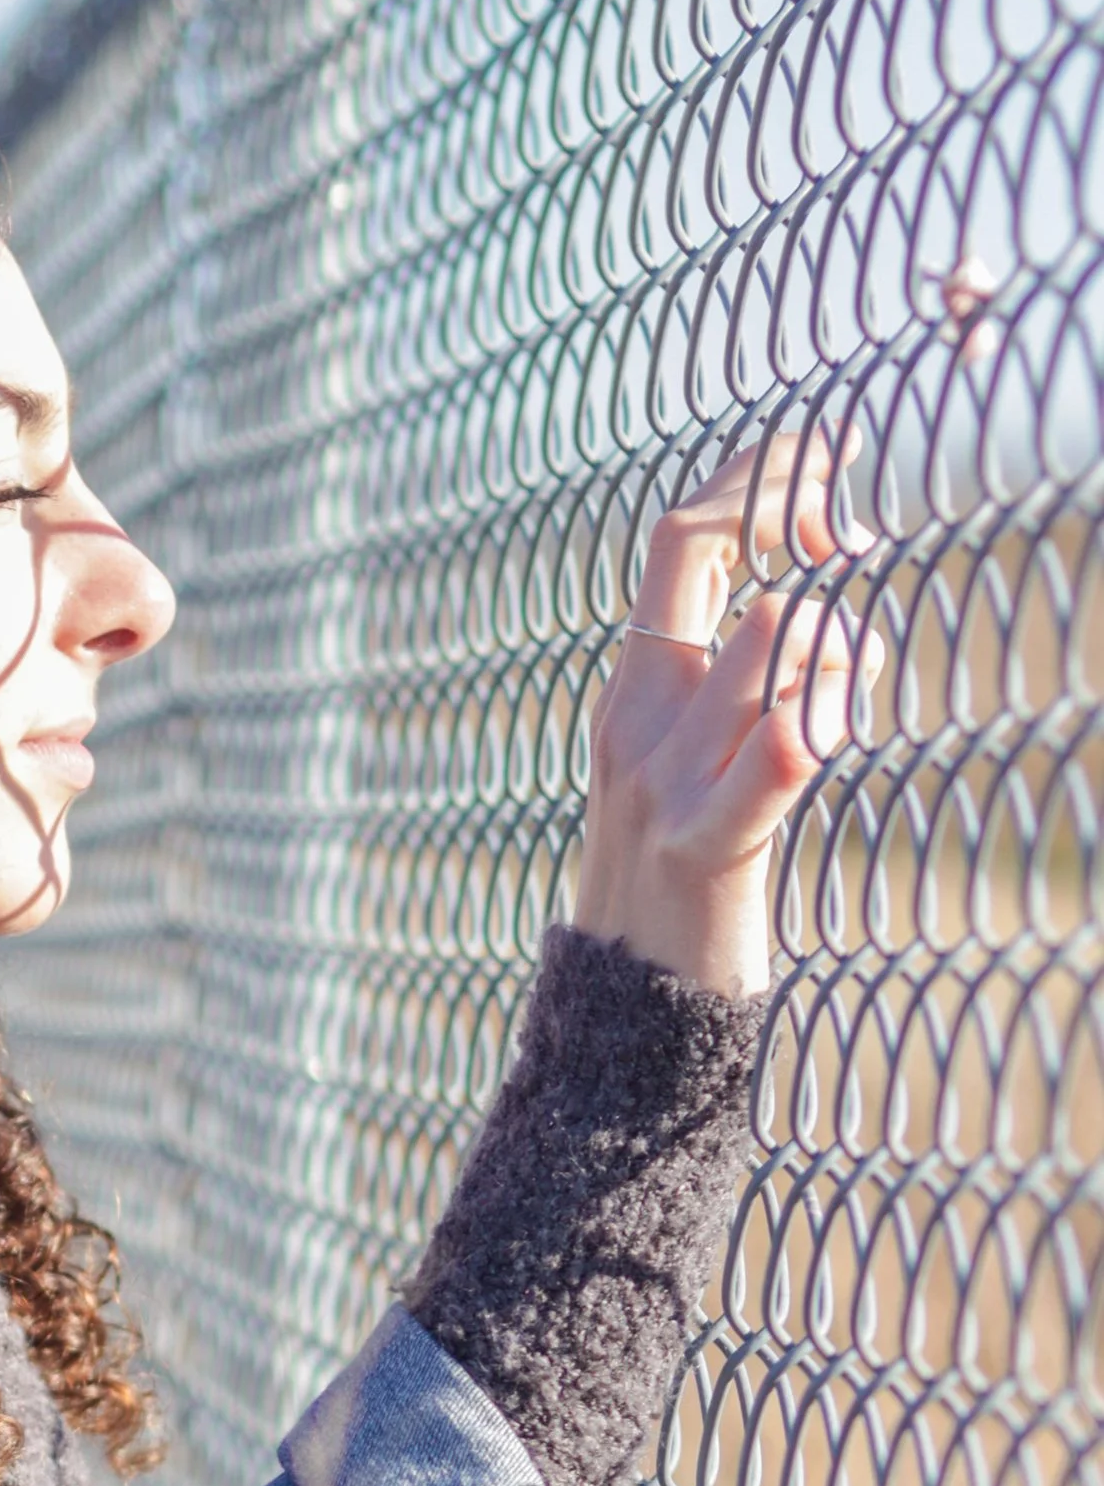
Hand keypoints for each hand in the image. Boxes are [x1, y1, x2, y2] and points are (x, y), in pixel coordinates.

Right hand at [572, 427, 878, 997]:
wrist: (629, 1020)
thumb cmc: (681, 894)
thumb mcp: (688, 771)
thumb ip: (732, 694)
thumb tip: (824, 616)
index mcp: (629, 692)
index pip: (680, 533)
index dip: (755, 476)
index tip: (827, 464)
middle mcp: (636, 718)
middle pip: (712, 551)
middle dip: (796, 515)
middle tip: (856, 542)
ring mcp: (664, 780)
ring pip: (772, 631)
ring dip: (837, 637)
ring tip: (851, 685)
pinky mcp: (706, 845)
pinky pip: (782, 747)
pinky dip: (828, 713)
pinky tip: (838, 723)